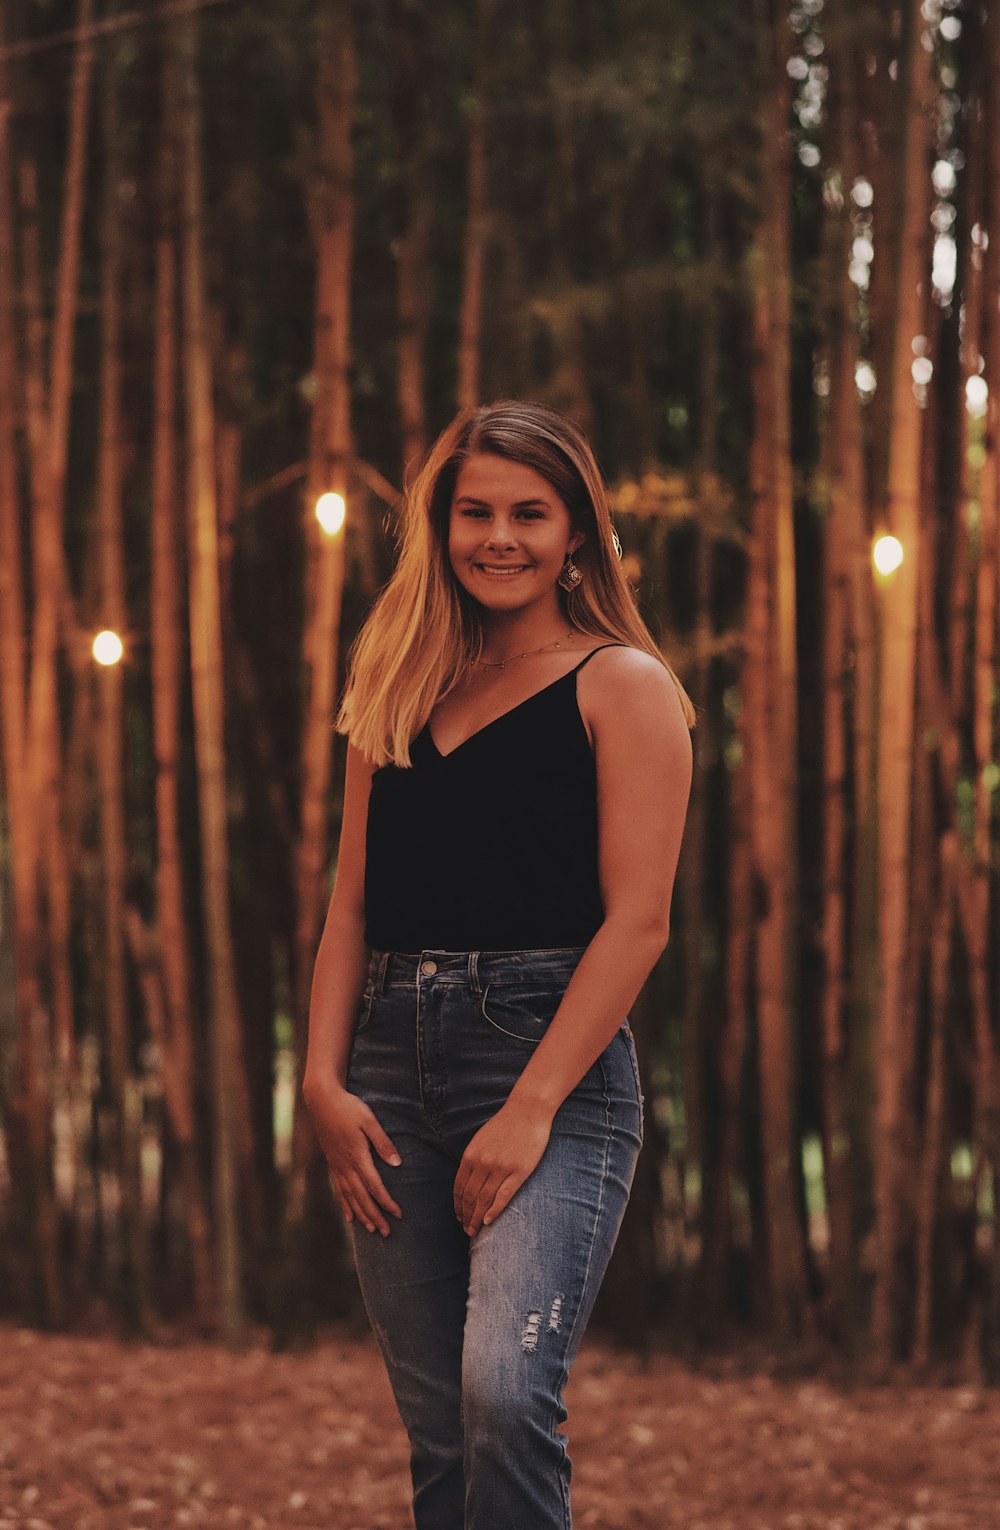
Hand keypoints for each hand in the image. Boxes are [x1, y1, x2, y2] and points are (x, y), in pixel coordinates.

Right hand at [303, 1079, 401, 1235]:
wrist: (321, 1101)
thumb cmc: (348, 1107)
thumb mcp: (369, 1120)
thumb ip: (383, 1142)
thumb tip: (397, 1164)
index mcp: (357, 1156)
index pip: (374, 1186)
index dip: (386, 1202)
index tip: (398, 1214)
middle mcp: (345, 1166)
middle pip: (362, 1197)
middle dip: (375, 1216)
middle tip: (387, 1233)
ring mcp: (337, 1166)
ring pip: (350, 1197)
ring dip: (362, 1215)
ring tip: (372, 1230)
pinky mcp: (332, 1163)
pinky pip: (339, 1190)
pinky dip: (346, 1205)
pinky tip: (350, 1216)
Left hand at [453, 1100, 552, 1236]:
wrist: (528, 1110)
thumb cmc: (505, 1124)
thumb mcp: (481, 1139)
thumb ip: (473, 1159)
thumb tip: (467, 1180)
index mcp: (471, 1155)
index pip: (459, 1188)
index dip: (457, 1206)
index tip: (458, 1217)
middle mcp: (482, 1163)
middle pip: (469, 1197)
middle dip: (465, 1216)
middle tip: (466, 1230)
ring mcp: (500, 1168)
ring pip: (483, 1200)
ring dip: (476, 1219)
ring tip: (474, 1231)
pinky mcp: (518, 1172)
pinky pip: (502, 1197)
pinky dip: (493, 1212)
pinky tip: (488, 1222)